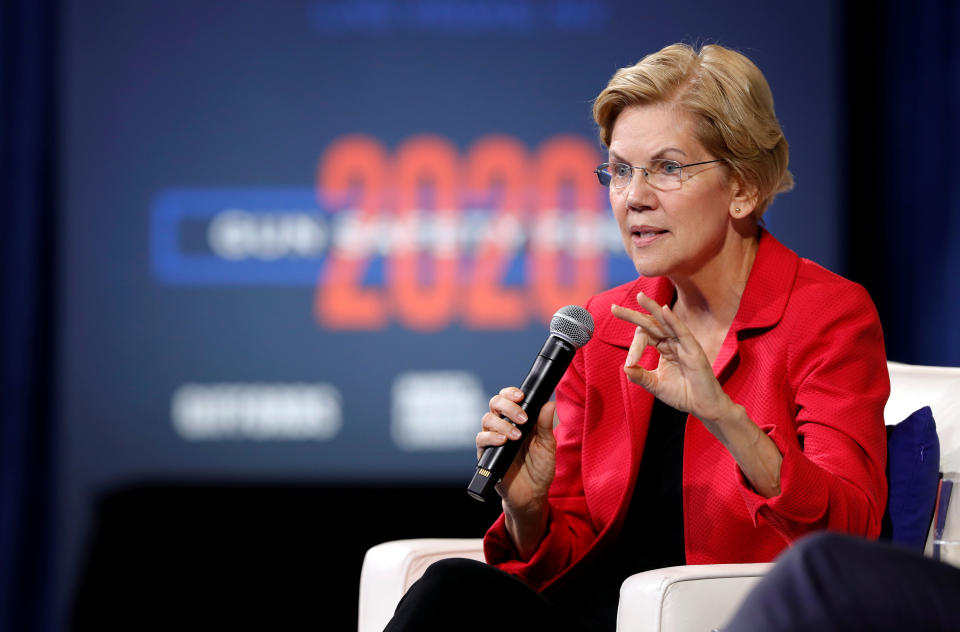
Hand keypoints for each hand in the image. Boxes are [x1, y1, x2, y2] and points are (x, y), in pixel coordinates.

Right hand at [476, 387, 556, 512]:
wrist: (532, 495)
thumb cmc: (540, 469)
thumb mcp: (547, 445)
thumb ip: (545, 424)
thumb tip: (549, 403)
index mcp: (518, 420)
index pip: (508, 398)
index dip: (511, 393)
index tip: (521, 396)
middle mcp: (503, 426)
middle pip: (495, 403)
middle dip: (508, 406)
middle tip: (523, 419)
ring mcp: (493, 439)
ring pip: (487, 419)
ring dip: (502, 424)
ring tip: (517, 436)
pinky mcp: (486, 454)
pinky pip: (481, 439)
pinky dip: (491, 437)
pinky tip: (503, 441)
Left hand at [611, 292, 731, 424]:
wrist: (703, 406)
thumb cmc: (682, 394)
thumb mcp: (655, 385)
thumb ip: (640, 376)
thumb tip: (625, 368)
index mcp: (664, 348)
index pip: (645, 337)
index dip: (635, 347)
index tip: (630, 362)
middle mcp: (673, 342)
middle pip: (651, 323)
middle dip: (633, 315)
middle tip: (614, 308)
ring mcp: (684, 344)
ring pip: (666, 322)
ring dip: (652, 308)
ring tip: (640, 297)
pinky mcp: (694, 350)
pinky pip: (682, 332)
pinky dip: (673, 320)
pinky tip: (663, 310)